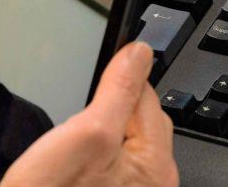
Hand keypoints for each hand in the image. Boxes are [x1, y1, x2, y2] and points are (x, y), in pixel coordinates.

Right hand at [0, 42, 177, 186]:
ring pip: (125, 143)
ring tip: (74, 133)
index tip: (103, 62)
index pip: (149, 98)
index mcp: (155, 164)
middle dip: (115, 104)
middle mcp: (152, 184)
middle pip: (142, 121)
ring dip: (103, 128)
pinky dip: (95, 152)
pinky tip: (73, 159)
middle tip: (82, 106)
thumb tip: (139, 53)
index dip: (124, 75)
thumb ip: (118, 91)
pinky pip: (111, 165)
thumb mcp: (86, 133)